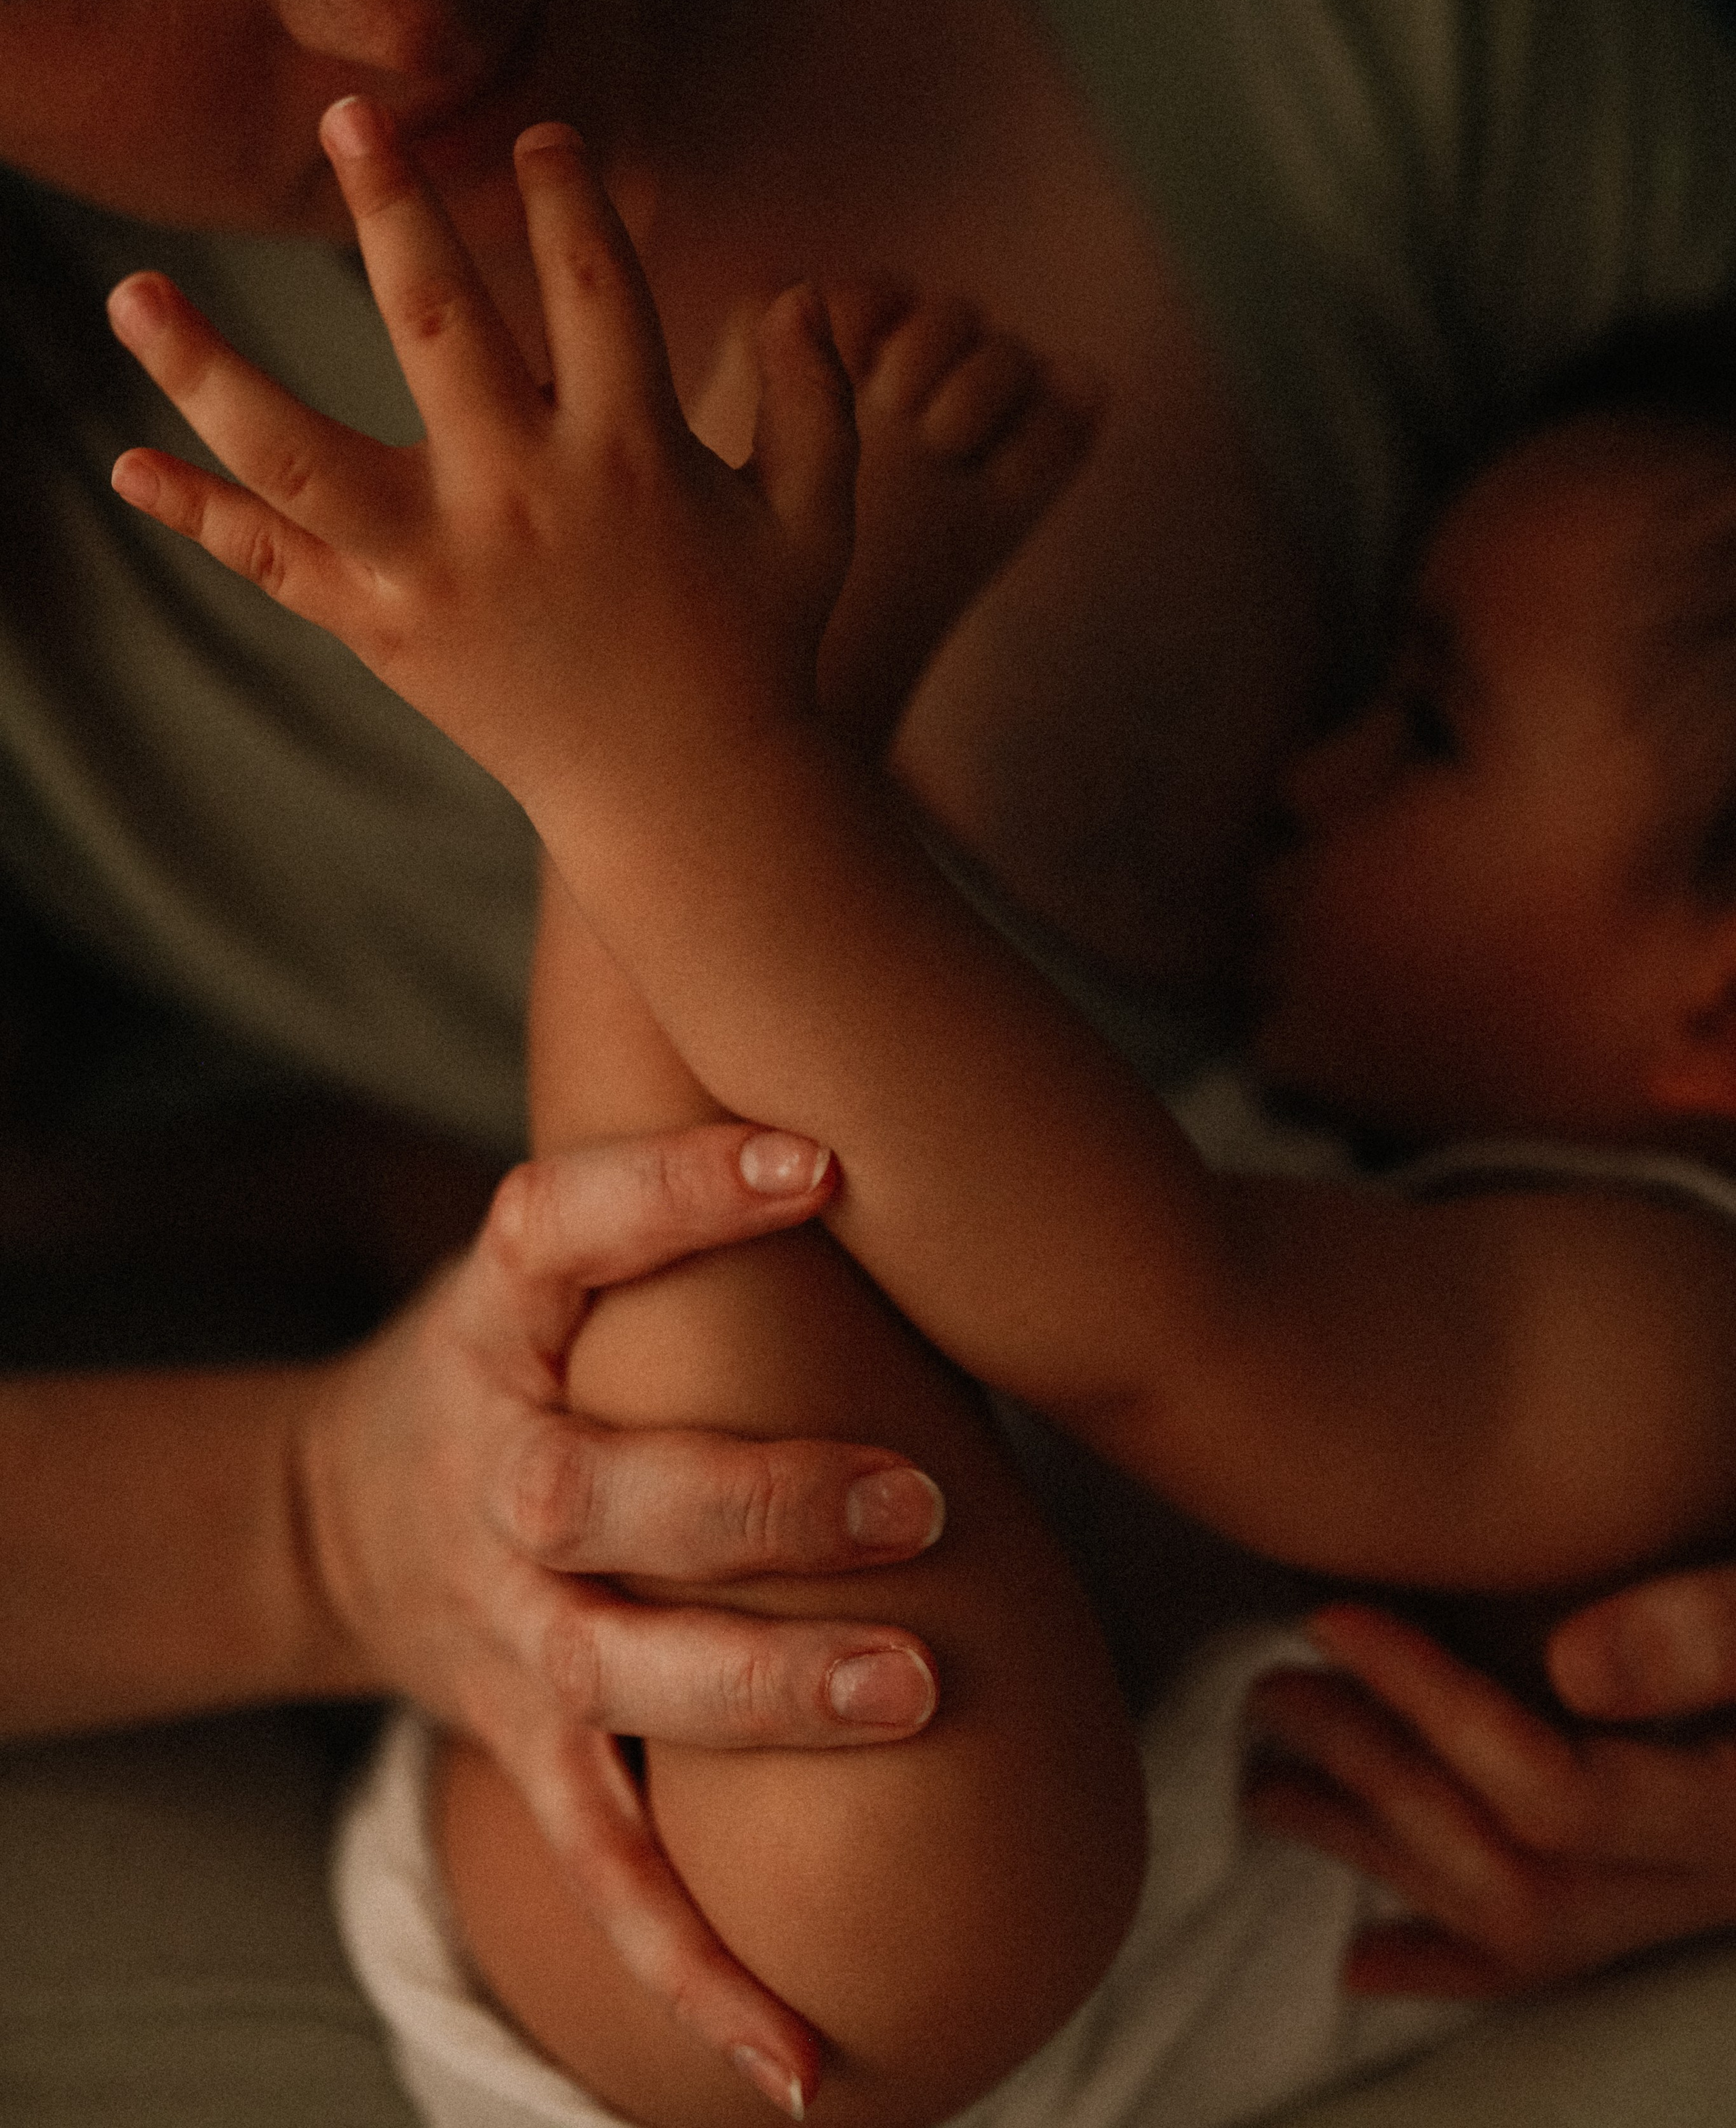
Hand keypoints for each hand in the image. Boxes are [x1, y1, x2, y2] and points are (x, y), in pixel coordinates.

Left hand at [105, 99, 856, 830]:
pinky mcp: (386, 632)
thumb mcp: (815, 522)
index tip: (540, 137)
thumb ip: (816, 402)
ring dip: (207, 369)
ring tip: (130, 291)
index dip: (568, 197)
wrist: (686, 801)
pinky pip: (274, 567)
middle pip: (437, 323)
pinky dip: (201, 518)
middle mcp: (524, 496)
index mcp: (633, 450)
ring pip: (299, 453)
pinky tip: (126, 468)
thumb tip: (799, 294)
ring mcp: (438, 568)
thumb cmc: (758, 649)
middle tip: (349, 113)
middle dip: (395, 209)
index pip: (593, 284)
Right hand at [296, 1119, 943, 2091]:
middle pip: (602, 1492)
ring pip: (623, 1672)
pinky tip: (806, 2063)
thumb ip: (690, 1220)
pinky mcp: (530, 1744)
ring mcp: (510, 1623)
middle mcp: (498, 1473)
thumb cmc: (514, 1359)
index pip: (564, 1230)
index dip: (678, 1194)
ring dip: (765, 1693)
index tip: (814, 1162)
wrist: (337, 1514)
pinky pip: (613, 1868)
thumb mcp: (557, 1265)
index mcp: (500, 1320)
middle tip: (921, 1502)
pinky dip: (700, 1969)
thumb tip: (920, 1146)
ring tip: (914, 1692)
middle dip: (760, 1500)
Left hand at [1244, 1601, 1735, 1996]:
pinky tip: (1361, 1962)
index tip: (1331, 1617)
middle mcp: (1703, 1886)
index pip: (1551, 1790)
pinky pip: (1550, 1963)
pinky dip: (1449, 1961)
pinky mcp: (1671, 1896)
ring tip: (1268, 1789)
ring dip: (1381, 1856)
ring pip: (1513, 1919)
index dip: (1430, 1702)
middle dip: (1376, 1778)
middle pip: (1510, 1867)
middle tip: (1271, 1691)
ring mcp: (1685, 1904)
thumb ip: (1717, 1633)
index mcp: (1735, 1816)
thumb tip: (1574, 1667)